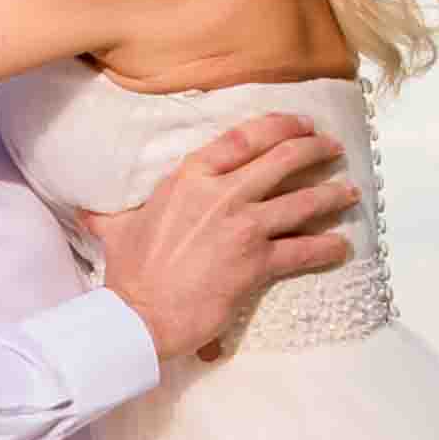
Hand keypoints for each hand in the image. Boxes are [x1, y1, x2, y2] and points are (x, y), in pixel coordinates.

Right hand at [81, 115, 360, 365]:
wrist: (139, 315)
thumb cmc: (130, 272)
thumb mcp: (118, 230)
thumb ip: (112, 216)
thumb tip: (90, 214)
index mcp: (191, 177)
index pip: (244, 138)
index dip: (279, 126)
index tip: (300, 123)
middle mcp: (221, 194)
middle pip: (282, 160)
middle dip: (314, 150)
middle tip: (330, 148)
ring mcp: (243, 226)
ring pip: (302, 201)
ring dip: (331, 194)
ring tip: (348, 191)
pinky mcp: (257, 263)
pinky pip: (303, 250)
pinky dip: (326, 247)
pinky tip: (341, 246)